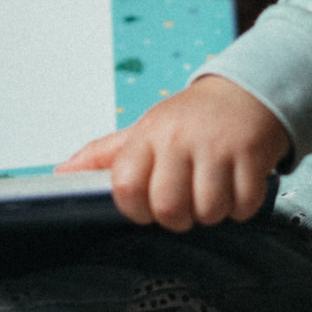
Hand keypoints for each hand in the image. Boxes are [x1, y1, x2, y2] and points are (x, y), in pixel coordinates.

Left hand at [61, 75, 288, 230]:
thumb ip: (103, 156)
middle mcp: (180, 138)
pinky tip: (237, 187)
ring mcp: (218, 146)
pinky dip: (242, 206)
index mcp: (148, 136)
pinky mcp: (252, 153)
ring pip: (209, 210)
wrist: (245, 91)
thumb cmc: (189, 119)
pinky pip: (244, 204)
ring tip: (213, 193)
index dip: (135, 210)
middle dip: (178, 220)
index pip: (126, 187)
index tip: (148, 207)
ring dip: (213, 213)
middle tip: (186, 206)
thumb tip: (60, 174)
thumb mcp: (144, 130)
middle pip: (168, 208)